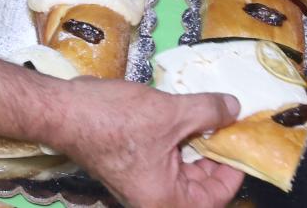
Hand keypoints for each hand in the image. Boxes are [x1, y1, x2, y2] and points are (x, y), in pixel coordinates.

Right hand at [58, 79, 243, 207]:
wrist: (64, 111)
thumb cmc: (112, 121)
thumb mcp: (170, 112)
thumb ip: (208, 111)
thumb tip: (234, 108)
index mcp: (167, 200)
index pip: (218, 195)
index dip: (234, 166)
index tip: (243, 137)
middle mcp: (155, 199)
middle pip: (201, 184)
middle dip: (216, 151)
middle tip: (230, 122)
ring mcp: (143, 183)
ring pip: (183, 169)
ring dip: (197, 142)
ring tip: (210, 113)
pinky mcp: (132, 166)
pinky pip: (166, 158)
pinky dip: (178, 138)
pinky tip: (184, 113)